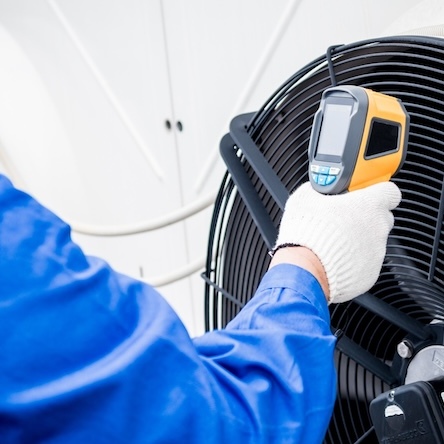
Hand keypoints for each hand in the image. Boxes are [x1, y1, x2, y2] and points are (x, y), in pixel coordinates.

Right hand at [273, 181, 401, 303]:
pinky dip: (352, 261)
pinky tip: (333, 259)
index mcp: (368, 205)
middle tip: (343, 219)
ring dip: (356, 241)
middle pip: (382, 218)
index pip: (390, 192)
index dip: (377, 192)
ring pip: (372, 242)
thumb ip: (317, 189)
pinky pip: (364, 263)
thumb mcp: (304, 199)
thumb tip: (315, 188)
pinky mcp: (370, 274)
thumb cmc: (307, 234)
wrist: (305, 269)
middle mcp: (378, 228)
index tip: (364, 195)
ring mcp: (376, 253)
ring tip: (332, 243)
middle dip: (364, 218)